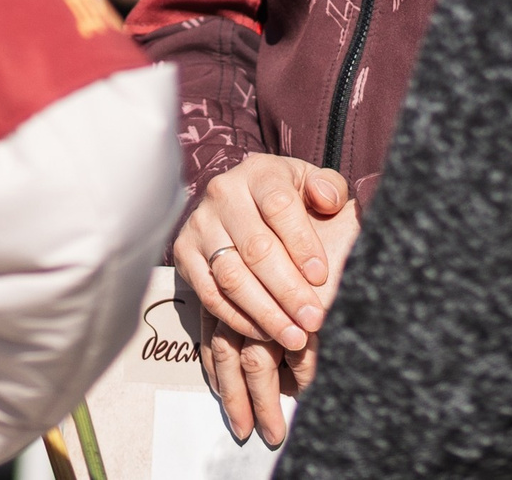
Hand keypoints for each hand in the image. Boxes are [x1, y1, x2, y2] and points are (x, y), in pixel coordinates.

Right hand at [175, 154, 358, 439]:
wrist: (241, 200)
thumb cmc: (285, 198)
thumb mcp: (311, 183)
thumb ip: (328, 188)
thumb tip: (328, 201)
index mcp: (258, 173)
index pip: (279, 207)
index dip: (302, 244)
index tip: (322, 278)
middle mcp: (222, 194)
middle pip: (256, 248)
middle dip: (288, 290)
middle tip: (313, 320)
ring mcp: (199, 225)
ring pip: (231, 276)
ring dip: (265, 312)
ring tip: (294, 337)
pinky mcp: (182, 253)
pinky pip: (209, 294)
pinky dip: (237, 319)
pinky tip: (264, 334)